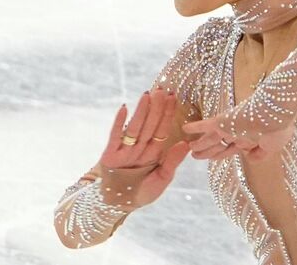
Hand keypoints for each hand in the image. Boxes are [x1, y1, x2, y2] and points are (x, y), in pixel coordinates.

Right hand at [95, 89, 189, 209]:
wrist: (118, 206)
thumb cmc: (141, 193)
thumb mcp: (162, 179)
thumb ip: (172, 162)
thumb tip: (186, 143)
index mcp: (153, 153)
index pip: (162, 130)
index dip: (167, 114)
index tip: (173, 98)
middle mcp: (140, 148)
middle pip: (150, 125)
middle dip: (156, 108)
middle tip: (162, 90)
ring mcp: (125, 150)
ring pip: (135, 127)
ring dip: (141, 111)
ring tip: (147, 95)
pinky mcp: (110, 155)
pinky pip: (115, 136)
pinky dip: (119, 123)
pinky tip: (124, 108)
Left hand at [181, 104, 296, 162]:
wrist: (276, 111)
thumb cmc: (278, 127)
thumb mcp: (272, 146)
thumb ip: (260, 154)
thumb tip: (250, 159)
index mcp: (250, 139)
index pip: (232, 149)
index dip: (223, 154)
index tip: (214, 157)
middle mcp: (238, 133)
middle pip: (219, 145)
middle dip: (208, 152)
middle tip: (195, 155)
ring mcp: (230, 127)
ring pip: (210, 140)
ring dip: (199, 145)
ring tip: (190, 148)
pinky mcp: (224, 121)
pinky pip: (206, 126)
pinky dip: (196, 126)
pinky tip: (185, 127)